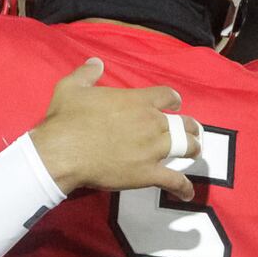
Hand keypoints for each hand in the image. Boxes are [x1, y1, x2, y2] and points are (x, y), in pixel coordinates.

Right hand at [30, 58, 200, 200]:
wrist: (63, 151)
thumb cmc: (66, 119)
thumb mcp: (71, 88)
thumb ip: (87, 73)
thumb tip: (96, 62)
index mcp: (137, 101)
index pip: (167, 96)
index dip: (174, 100)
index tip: (175, 105)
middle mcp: (152, 123)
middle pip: (183, 123)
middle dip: (189, 127)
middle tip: (190, 132)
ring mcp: (153, 149)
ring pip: (185, 147)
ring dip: (192, 149)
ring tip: (194, 153)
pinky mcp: (148, 173)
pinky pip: (175, 181)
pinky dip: (184, 188)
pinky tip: (187, 194)